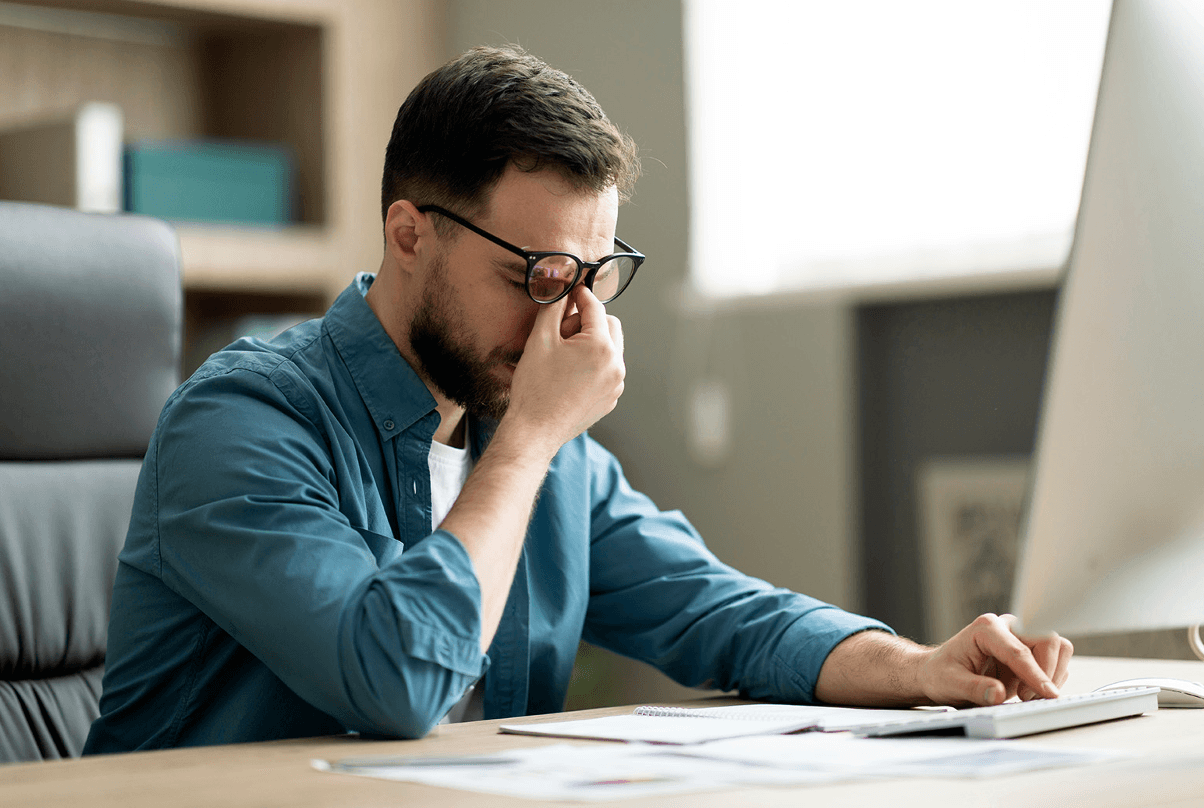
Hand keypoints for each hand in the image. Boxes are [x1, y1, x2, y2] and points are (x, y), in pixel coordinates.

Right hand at [504, 284, 624, 452]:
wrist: (535, 430)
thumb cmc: (535, 387)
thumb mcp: (540, 339)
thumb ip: (554, 308)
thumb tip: (562, 288)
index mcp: (601, 347)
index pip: (595, 308)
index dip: (581, 295)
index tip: (572, 290)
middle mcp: (615, 365)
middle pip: (610, 326)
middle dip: (590, 322)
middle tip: (563, 331)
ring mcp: (616, 384)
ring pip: (611, 349)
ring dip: (593, 343)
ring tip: (565, 356)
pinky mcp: (611, 399)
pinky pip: (608, 371)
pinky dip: (594, 365)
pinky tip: (570, 374)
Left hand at [919, 613, 1072, 706]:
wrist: (938, 674)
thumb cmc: (941, 674)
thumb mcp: (949, 683)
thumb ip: (973, 688)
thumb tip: (997, 694)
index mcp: (986, 628)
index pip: (1019, 650)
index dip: (1035, 674)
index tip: (1047, 693)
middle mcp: (1006, 627)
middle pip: (1046, 640)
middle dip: (1045, 671)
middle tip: (1027, 697)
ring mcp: (1019, 639)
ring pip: (1057, 647)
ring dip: (1052, 674)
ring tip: (1027, 695)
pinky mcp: (1028, 653)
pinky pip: (1055, 661)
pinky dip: (1051, 678)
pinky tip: (1030, 692)